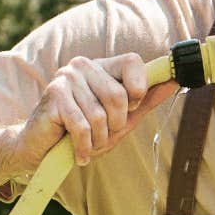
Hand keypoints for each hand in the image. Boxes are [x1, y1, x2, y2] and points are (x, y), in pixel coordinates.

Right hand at [6, 53, 179, 172]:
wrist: (41, 148)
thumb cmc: (84, 133)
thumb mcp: (120, 118)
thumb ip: (145, 100)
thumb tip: (173, 82)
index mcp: (103, 67)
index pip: (134, 61)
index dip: (139, 88)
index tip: (131, 107)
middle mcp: (84, 66)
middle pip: (119, 95)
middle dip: (116, 125)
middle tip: (103, 134)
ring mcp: (66, 78)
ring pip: (100, 115)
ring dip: (98, 140)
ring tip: (88, 143)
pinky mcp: (54, 96)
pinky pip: (83, 126)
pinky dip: (84, 147)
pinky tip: (79, 152)